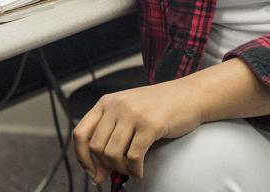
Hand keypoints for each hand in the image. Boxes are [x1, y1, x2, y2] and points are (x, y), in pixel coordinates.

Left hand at [72, 80, 202, 183]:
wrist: (189, 95)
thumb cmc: (159, 108)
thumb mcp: (129, 116)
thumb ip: (110, 138)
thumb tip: (96, 174)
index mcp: (106, 102)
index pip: (80, 134)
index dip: (82, 158)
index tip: (93, 173)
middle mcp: (116, 105)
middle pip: (96, 148)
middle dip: (107, 166)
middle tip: (121, 170)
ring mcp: (132, 114)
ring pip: (112, 155)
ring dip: (122, 170)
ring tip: (133, 168)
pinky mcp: (149, 124)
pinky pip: (133, 158)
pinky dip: (135, 171)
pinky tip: (140, 171)